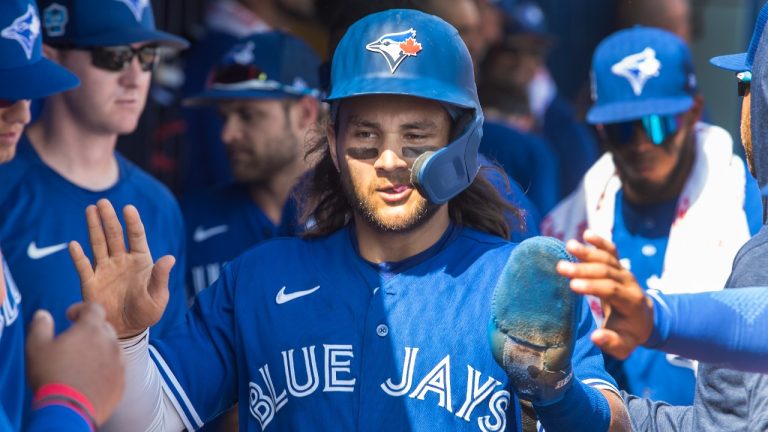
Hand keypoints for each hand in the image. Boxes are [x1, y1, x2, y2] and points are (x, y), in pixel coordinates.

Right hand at [25, 303, 124, 424]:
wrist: (70, 410)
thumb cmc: (52, 376)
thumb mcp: (37, 348)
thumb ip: (41, 326)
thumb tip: (44, 314)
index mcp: (91, 330)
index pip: (94, 308)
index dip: (81, 308)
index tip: (70, 317)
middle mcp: (110, 342)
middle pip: (104, 328)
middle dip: (90, 330)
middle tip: (74, 342)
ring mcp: (119, 362)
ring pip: (112, 348)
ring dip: (99, 350)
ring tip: (82, 362)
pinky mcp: (122, 380)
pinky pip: (116, 368)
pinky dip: (106, 368)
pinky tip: (91, 377)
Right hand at [69, 199, 174, 337]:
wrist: (128, 330)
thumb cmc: (147, 312)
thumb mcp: (158, 296)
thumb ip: (161, 277)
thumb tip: (170, 258)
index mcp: (141, 260)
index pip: (137, 236)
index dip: (133, 222)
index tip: (128, 208)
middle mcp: (122, 260)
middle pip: (115, 235)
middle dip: (109, 219)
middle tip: (103, 203)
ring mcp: (105, 269)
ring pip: (98, 244)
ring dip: (94, 228)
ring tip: (90, 209)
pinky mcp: (90, 283)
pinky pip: (83, 267)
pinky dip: (78, 256)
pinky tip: (73, 244)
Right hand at [555, 230, 653, 358]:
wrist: (644, 319)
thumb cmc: (628, 334)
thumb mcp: (624, 346)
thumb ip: (612, 343)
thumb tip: (595, 337)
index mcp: (631, 302)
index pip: (612, 290)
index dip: (593, 287)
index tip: (572, 286)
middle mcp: (629, 283)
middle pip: (607, 272)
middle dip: (584, 269)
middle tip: (560, 267)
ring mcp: (624, 272)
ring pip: (607, 258)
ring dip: (588, 252)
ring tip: (569, 245)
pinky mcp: (619, 265)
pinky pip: (611, 251)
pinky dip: (600, 241)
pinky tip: (587, 234)